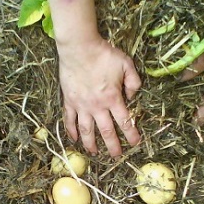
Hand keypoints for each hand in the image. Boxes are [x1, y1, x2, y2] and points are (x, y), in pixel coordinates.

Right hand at [57, 37, 141, 156]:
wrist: (79, 47)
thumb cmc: (103, 54)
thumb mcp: (126, 64)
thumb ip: (133, 82)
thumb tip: (132, 97)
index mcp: (113, 98)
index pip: (125, 121)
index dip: (131, 134)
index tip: (135, 143)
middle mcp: (97, 106)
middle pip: (106, 131)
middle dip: (113, 145)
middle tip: (116, 156)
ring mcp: (81, 105)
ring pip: (86, 130)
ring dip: (91, 143)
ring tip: (94, 153)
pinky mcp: (69, 101)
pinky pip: (69, 119)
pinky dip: (71, 131)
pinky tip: (74, 139)